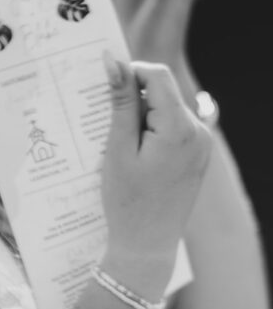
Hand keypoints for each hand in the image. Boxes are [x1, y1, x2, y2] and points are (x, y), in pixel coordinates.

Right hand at [100, 58, 211, 296]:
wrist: (146, 248)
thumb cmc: (127, 201)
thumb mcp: (118, 148)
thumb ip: (120, 101)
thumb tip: (113, 60)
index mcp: (179, 128)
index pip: (156, 75)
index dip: (130, 73)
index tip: (106, 90)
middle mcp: (198, 132)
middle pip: (162, 91)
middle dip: (134, 98)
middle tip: (108, 125)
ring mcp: (202, 144)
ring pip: (167, 107)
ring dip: (142, 115)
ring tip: (121, 145)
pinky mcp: (198, 155)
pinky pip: (174, 126)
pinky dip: (153, 129)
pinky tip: (134, 152)